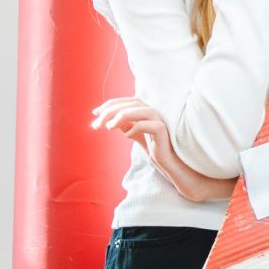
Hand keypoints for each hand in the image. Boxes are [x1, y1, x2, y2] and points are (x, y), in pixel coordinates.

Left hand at [93, 97, 237, 203]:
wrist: (173, 166)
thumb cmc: (156, 150)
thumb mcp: (136, 136)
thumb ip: (126, 125)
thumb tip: (107, 119)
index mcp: (147, 112)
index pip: (127, 101)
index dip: (111, 104)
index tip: (95, 113)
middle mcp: (155, 113)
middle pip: (131, 103)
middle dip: (110, 111)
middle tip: (96, 124)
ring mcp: (160, 121)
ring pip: (140, 110)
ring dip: (121, 116)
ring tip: (107, 127)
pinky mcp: (164, 133)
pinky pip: (149, 125)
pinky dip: (135, 128)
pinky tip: (126, 137)